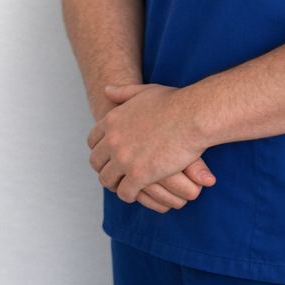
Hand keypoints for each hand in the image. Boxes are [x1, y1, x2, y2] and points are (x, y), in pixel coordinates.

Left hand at [87, 83, 212, 205]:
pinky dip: (129, 194)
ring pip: (107, 180)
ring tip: (125, 185)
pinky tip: (138, 192)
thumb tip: (106, 89)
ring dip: (115, 184)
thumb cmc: (173, 102)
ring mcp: (124, 159)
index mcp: (112, 120)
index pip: (93, 141)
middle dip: (104, 168)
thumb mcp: (144, 91)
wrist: (192, 116)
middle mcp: (113, 140)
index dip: (99, 149)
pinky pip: (124, 192)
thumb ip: (123, 92)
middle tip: (116, 173)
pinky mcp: (138, 176)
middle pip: (96, 162)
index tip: (108, 155)